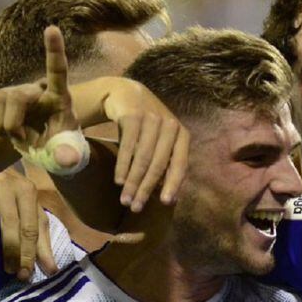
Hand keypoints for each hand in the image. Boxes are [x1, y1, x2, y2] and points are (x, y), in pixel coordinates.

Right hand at [0, 26, 79, 167]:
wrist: (46, 149)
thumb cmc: (62, 147)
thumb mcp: (69, 155)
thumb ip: (69, 156)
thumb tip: (67, 161)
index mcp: (60, 96)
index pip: (58, 70)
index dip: (54, 49)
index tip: (52, 28)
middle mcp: (36, 90)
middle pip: (15, 97)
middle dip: (12, 123)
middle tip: (24, 141)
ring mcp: (16, 93)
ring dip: (7, 129)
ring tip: (25, 138)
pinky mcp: (0, 101)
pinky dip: (1, 131)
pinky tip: (15, 133)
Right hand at [0, 168, 55, 280]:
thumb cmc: (8, 195)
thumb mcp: (28, 213)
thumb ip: (40, 239)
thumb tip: (51, 269)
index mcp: (31, 193)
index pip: (35, 228)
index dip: (35, 252)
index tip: (34, 273)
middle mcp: (17, 186)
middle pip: (22, 226)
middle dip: (21, 253)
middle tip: (18, 274)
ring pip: (6, 221)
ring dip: (6, 247)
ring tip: (5, 267)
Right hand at [101, 79, 188, 211]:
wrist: (124, 93)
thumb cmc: (145, 126)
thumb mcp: (160, 142)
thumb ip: (166, 164)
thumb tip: (172, 199)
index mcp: (182, 135)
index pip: (180, 164)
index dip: (173, 184)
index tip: (165, 204)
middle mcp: (171, 126)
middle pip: (159, 165)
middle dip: (146, 189)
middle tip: (135, 208)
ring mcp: (152, 119)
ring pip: (143, 158)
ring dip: (133, 182)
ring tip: (125, 199)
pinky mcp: (133, 115)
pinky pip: (128, 146)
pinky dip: (123, 166)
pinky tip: (118, 181)